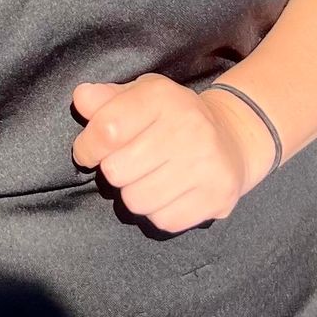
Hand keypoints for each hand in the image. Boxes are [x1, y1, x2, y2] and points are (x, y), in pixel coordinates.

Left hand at [71, 75, 274, 231]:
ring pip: (136, 201)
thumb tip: (82, 98)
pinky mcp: (218, 195)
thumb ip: (106, 100)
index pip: (106, 130)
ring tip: (151, 178)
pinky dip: (159, 212)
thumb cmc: (174, 117)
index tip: (91, 152)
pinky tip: (172, 193)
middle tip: (131, 164)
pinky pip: (163, 220)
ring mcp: (206, 164)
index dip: (87, 147)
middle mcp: (188, 127)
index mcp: (162, 97)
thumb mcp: (141, 96)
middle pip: (116, 171)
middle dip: (115, 171)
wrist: (233, 138)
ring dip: (135, 194)